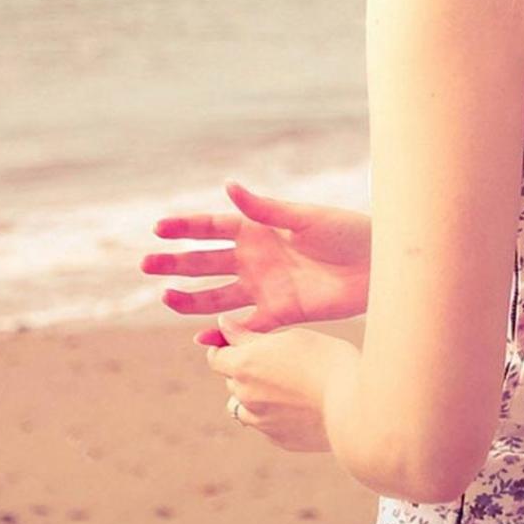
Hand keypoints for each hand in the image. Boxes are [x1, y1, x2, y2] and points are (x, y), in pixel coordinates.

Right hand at [141, 182, 370, 345]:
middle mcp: (255, 258)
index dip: (185, 227)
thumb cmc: (346, 231)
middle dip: (175, 264)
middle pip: (205, 262)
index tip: (158, 228)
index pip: (212, 227)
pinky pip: (244, 326)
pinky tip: (200, 337)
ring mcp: (264, 287)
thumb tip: (228, 186)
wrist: (378, 266)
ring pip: (216, 296)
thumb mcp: (304, 217)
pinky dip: (222, 332)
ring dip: (190, 299)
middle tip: (145, 265)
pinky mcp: (279, 314)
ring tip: (164, 299)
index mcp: (258, 228)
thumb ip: (265, 209)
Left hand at [206, 311, 356, 451]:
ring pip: (245, 407)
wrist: (358, 405)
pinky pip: (267, 424)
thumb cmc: (327, 360)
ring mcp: (261, 422)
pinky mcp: (279, 440)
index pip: (215, 358)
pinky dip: (276, 415)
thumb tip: (222, 325)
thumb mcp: (291, 337)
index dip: (224, 348)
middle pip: (232, 381)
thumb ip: (250, 335)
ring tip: (289, 386)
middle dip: (245, 371)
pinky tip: (303, 405)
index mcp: (245, 365)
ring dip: (256, 396)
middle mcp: (246, 396)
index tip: (241, 343)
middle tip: (279, 360)